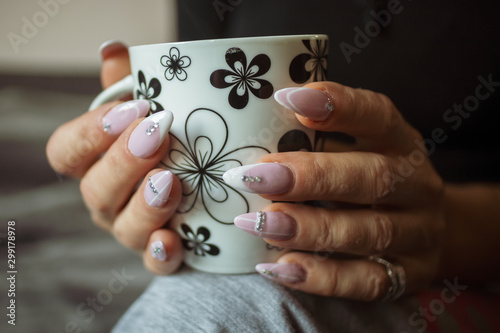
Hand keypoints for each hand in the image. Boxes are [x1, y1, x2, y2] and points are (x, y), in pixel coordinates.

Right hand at [46, 41, 183, 274]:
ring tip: (171, 180)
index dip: (90, 133)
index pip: (66, 151)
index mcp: (94, 162)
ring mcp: (130, 228)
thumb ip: (131, 82)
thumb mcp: (151, 107)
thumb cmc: (168, 138)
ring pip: (124, 226)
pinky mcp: (160, 251)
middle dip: (124, 161)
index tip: (132, 109)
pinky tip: (174, 240)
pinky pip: (155, 262)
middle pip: (95, 189)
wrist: (201, 177)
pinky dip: (162, 253)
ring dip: (145, 204)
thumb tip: (115, 49)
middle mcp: (106, 198)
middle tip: (156, 134)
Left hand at [226, 82, 444, 300]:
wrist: (425, 232)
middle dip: (310, 177)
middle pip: (372, 178)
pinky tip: (277, 268)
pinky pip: (364, 282)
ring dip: (307, 228)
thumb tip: (248, 136)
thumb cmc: (370, 182)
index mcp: (402, 142)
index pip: (377, 116)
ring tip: (259, 224)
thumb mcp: (357, 151)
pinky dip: (319, 276)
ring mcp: (419, 234)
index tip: (285, 99)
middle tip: (255, 177)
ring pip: (367, 232)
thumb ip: (316, 143)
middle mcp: (417, 186)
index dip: (337, 105)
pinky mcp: (410, 276)